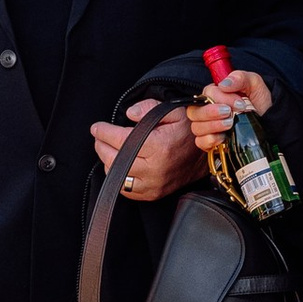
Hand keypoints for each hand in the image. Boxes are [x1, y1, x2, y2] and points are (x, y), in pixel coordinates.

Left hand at [91, 101, 205, 200]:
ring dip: (108, 161)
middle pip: (115, 158)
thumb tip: (129, 114)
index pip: (121, 139)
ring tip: (107, 149)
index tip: (96, 127)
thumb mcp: (173, 110)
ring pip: (117, 175)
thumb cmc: (189, 131)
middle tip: (99, 137)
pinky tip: (118, 164)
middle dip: (101, 146)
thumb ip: (149, 107)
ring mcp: (154, 184)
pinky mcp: (153, 193)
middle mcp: (155, 168)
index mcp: (159, 146)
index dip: (104, 132)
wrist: (205, 156)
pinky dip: (118, 176)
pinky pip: (126, 189)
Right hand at [184, 67, 271, 156]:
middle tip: (229, 113)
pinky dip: (209, 140)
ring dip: (212, 126)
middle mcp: (208, 111)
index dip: (220, 98)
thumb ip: (240, 78)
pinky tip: (223, 138)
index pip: (207, 93)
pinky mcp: (211, 142)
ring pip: (196, 127)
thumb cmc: (260, 103)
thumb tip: (224, 84)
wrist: (272, 123)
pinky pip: (200, 142)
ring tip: (230, 124)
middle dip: (212, 113)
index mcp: (216, 94)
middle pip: (195, 112)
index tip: (239, 103)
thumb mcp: (255, 85)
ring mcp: (208, 127)